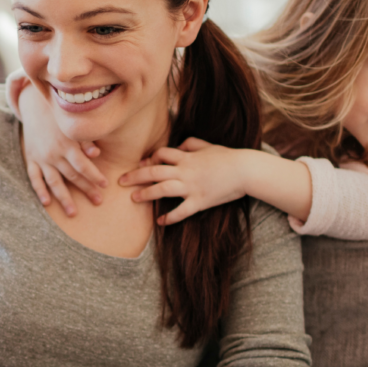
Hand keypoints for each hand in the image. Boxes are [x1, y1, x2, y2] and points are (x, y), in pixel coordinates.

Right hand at [15, 80, 106, 216]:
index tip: (105, 185)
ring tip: (73, 213)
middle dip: (86, 189)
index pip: (83, 165)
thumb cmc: (59, 117)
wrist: (33, 106)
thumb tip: (97, 154)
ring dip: (64, 198)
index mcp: (66, 145)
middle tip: (98, 201)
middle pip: (72, 176)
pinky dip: (40, 190)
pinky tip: (47, 203)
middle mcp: (54, 154)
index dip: (94, 175)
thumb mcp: (72, 126)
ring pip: (54, 182)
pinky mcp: (31, 159)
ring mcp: (41, 159)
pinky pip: (35, 178)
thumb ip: (85, 140)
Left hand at [119, 138, 247, 225]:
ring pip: (162, 190)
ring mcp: (192, 187)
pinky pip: (181, 211)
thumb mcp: (208, 145)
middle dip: (136, 176)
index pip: (161, 154)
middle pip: (154, 172)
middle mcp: (186, 171)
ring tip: (134, 198)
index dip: (150, 159)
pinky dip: (170, 218)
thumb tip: (179, 145)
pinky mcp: (200, 201)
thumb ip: (191, 144)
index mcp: (187, 157)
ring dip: (146, 194)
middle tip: (122, 181)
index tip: (142, 165)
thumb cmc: (228, 157)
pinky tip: (161, 222)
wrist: (246, 171)